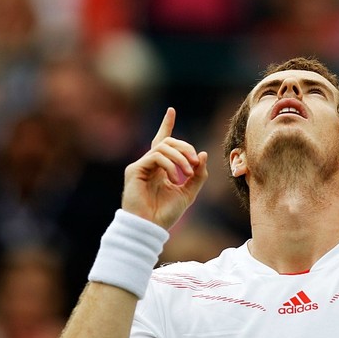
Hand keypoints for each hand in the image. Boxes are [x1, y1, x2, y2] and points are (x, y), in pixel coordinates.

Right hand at [122, 108, 207, 228]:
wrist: (151, 227)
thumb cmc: (167, 213)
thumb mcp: (189, 192)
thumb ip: (198, 175)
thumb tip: (203, 154)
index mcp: (161, 168)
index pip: (163, 141)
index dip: (167, 125)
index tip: (171, 110)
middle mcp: (149, 164)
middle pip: (167, 142)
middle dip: (185, 147)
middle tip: (195, 162)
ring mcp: (140, 166)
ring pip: (163, 147)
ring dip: (180, 157)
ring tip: (188, 172)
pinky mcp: (135, 170)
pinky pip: (156, 157)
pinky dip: (170, 165)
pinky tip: (175, 179)